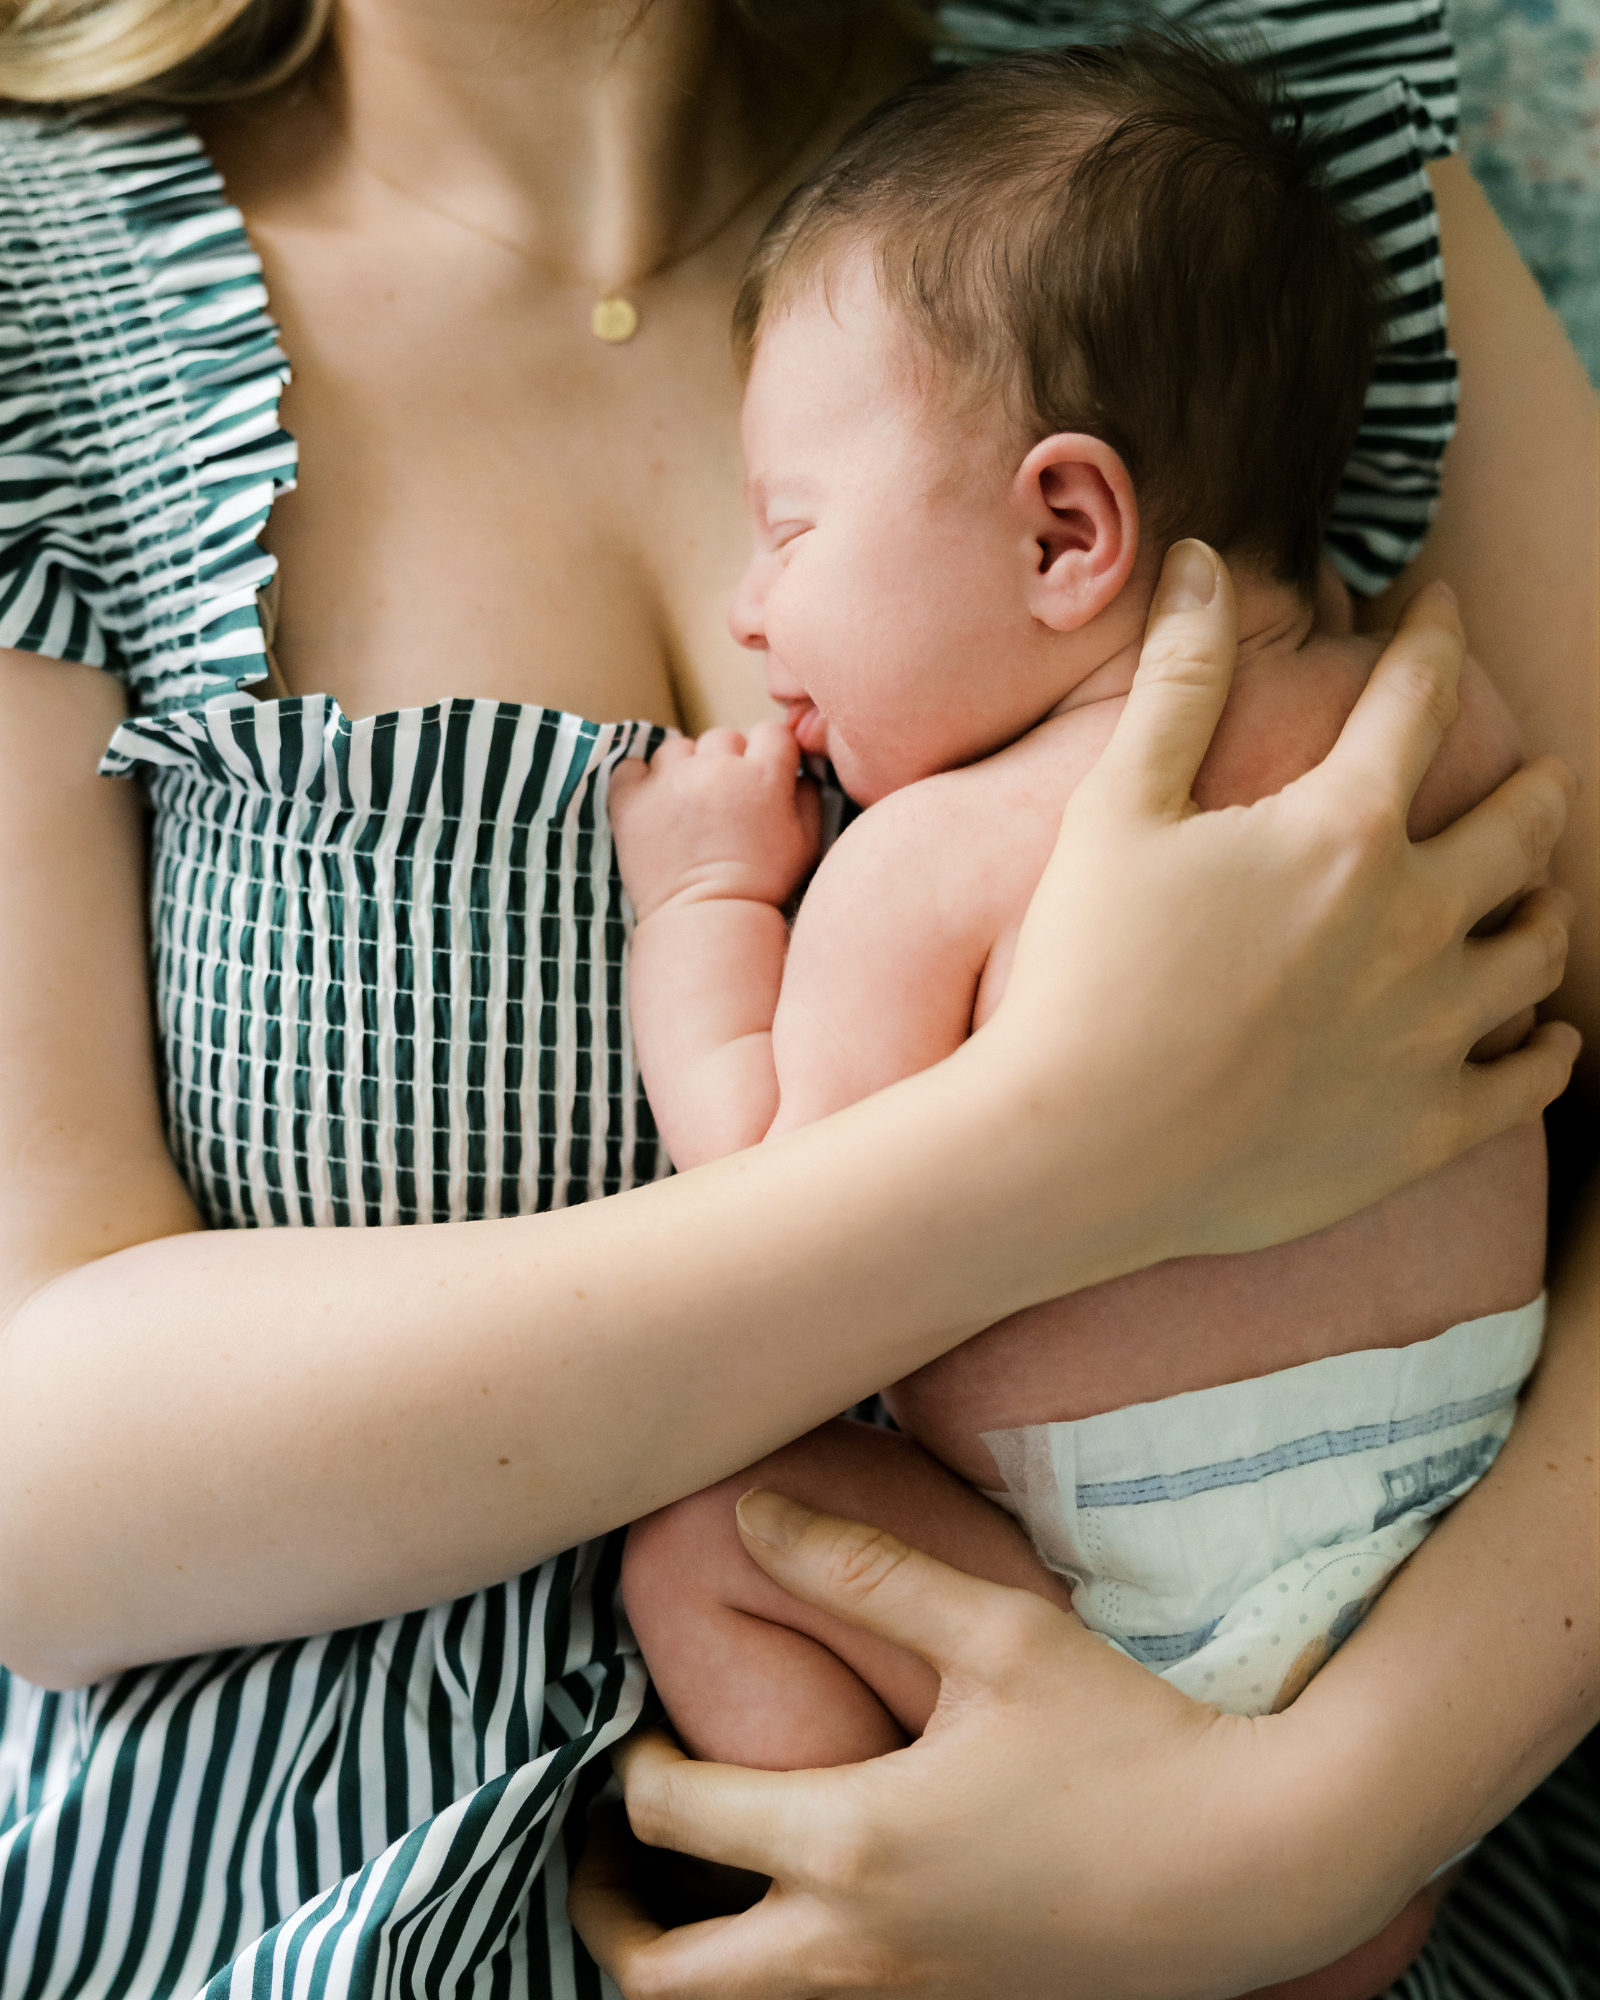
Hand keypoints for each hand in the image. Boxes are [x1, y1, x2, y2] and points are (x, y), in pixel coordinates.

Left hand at [570, 1493, 1414, 1998]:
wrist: (1259, 1866)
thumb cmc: (1127, 1737)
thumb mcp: (993, 1632)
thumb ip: (860, 1570)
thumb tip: (750, 1511)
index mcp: (851, 1844)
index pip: (672, 1814)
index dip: (625, 1765)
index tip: (630, 1722)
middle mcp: (858, 1950)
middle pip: (666, 1982)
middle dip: (608, 1918)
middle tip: (601, 1849)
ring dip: (683, 1962)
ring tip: (681, 1884)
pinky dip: (772, 1980)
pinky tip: (798, 1904)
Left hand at [611, 722, 821, 920]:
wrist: (707, 920)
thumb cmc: (762, 886)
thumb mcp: (806, 844)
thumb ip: (808, 797)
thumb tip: (799, 771)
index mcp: (762, 776)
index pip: (770, 732)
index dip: (768, 752)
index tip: (762, 776)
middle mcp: (716, 769)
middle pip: (723, 737)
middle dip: (726, 762)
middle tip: (724, 801)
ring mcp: (670, 781)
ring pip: (677, 749)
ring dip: (683, 769)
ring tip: (686, 805)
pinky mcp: (632, 799)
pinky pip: (630, 767)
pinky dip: (638, 780)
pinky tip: (652, 804)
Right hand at [953, 541, 1576, 1284]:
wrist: (1082, 1149)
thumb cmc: (1088, 972)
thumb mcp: (1117, 809)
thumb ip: (1178, 681)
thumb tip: (1204, 558)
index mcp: (1344, 830)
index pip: (1420, 699)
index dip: (1434, 637)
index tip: (1439, 607)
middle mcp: (1417, 921)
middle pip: (1521, 824)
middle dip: (1530, 782)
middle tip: (1531, 772)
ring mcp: (1434, 1030)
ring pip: (1538, 945)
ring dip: (1542, 904)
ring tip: (1530, 895)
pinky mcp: (1428, 1127)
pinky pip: (1531, 1077)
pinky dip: (1547, 1044)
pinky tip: (1542, 1031)